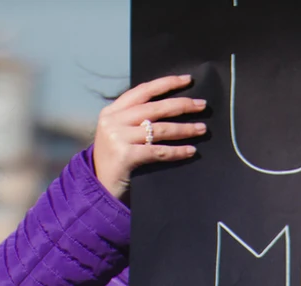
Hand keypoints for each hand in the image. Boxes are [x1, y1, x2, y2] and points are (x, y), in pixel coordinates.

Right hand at [93, 74, 206, 202]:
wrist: (97, 190)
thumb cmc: (114, 163)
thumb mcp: (118, 135)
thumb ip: (134, 120)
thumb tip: (171, 107)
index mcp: (111, 112)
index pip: (142, 91)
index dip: (166, 83)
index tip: (187, 80)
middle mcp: (113, 122)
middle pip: (154, 108)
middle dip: (181, 105)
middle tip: (202, 105)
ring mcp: (117, 138)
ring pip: (159, 129)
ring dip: (184, 129)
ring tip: (201, 128)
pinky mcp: (125, 156)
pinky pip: (158, 151)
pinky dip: (177, 151)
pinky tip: (191, 151)